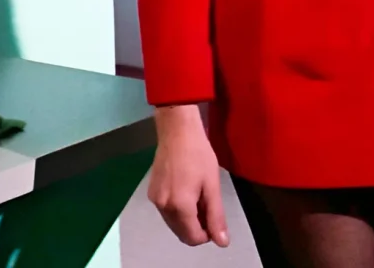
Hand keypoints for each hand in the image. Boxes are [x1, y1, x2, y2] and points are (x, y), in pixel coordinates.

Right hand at [148, 105, 229, 247]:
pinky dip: (177, 209)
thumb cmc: (198, 153)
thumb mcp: (212, 184)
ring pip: (173, 223)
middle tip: (208, 206)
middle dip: (197, 226)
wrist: (177, 130)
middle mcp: (163, 207)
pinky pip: (166, 211)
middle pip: (181, 232)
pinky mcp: (151, 192)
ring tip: (199, 196)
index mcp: (180, 207)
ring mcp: (155, 200)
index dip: (207, 234)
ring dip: (187, 218)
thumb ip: (216, 215)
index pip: (192, 237)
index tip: (214, 219)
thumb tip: (222, 242)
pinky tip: (186, 191)